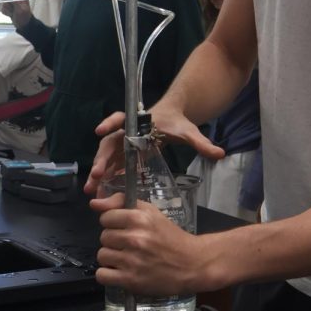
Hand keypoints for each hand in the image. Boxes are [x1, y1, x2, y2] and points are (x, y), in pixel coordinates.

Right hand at [3, 0, 31, 29]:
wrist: (23, 25)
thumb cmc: (24, 17)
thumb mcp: (20, 9)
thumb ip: (14, 0)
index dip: (9, 0)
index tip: (13, 6)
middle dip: (8, 6)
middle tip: (14, 11)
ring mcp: (12, 2)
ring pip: (3, 4)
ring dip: (7, 10)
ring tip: (13, 13)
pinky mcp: (8, 7)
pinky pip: (3, 8)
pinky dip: (6, 13)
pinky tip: (11, 14)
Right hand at [83, 102, 223, 194]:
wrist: (171, 118)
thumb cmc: (178, 123)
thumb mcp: (190, 133)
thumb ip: (202, 144)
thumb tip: (220, 153)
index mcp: (140, 122)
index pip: (122, 119)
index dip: (110, 124)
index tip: (101, 131)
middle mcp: (127, 131)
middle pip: (110, 143)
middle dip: (102, 159)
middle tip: (96, 174)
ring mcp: (124, 143)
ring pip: (107, 157)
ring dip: (98, 173)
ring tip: (90, 190)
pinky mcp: (125, 154)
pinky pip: (112, 166)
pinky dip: (105, 178)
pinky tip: (99, 193)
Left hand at [92, 190, 211, 294]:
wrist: (192, 264)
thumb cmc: (171, 237)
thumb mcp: (151, 213)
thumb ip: (122, 203)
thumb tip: (94, 203)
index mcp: (140, 218)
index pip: (106, 217)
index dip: (113, 222)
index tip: (124, 228)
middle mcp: (135, 238)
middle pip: (104, 237)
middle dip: (114, 241)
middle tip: (129, 245)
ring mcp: (132, 261)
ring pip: (102, 255)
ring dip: (112, 258)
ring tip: (127, 258)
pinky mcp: (130, 280)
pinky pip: (102, 275)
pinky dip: (108, 275)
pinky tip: (121, 272)